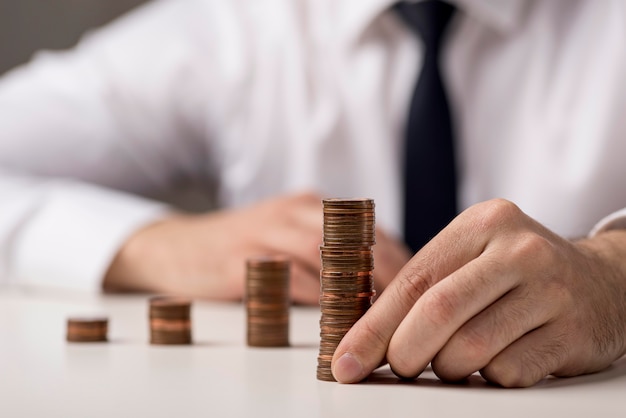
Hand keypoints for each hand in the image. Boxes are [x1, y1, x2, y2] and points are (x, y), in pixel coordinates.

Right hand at [104, 192, 409, 303]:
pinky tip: (334, 319)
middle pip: (351, 239)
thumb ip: (328, 247)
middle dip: (384, 273)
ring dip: (353, 286)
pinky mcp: (239, 259)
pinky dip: (316, 299)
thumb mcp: (288, 232)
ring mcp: (263, 232)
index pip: (366, 228)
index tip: (422, 286)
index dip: (397, 257)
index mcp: (308, 204)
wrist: (176, 247)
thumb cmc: (242, 245)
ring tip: (379, 314)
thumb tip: (380, 279)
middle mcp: (290, 211)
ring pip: (322, 255)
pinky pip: (286, 277)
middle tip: (409, 305)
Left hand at [332, 199, 625, 386]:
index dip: (372, 326)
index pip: (413, 280)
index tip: (346, 360)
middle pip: (438, 311)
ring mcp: (551, 290)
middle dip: (403, 352)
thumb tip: (364, 338)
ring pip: (471, 348)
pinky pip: (509, 371)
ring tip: (453, 361)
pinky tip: (494, 363)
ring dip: (448, 367)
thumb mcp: (472, 259)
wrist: (602, 281)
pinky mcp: (573, 331)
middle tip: (396, 367)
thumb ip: (424, 288)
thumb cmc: (516, 274)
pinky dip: (489, 377)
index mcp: (481, 224)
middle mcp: (519, 250)